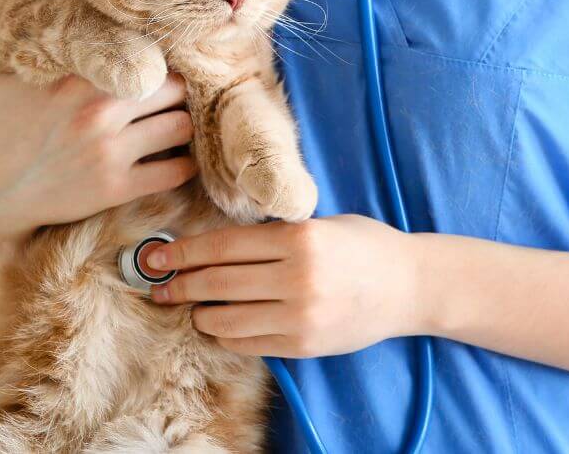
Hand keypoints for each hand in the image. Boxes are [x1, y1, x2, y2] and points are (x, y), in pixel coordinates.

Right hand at [0, 28, 196, 275]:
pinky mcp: (115, 187)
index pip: (148, 54)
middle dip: (177, 93)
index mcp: (76, 76)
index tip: (161, 65)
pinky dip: (183, 166)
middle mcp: (97, 110)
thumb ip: (1, 23)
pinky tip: (173, 161)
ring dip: (182, 127)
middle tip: (170, 100)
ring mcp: (108, 151)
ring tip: (171, 126)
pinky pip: (176, 171)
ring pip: (182, 127)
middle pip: (176, 88)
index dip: (160, 59)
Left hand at [147, 215, 422, 356]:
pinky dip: (226, 335)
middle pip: (217, 283)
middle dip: (180, 284)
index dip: (184, 252)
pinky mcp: (303, 345)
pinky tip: (221, 325)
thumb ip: (274, 235)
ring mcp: (300, 316)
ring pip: (226, 320)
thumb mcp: (322, 224)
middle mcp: (298, 278)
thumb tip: (214, 246)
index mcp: (300, 239)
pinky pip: (248, 344)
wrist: (410, 286)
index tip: (158, 256)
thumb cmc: (365, 246)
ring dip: (201, 313)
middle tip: (159, 285)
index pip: (223, 246)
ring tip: (193, 306)